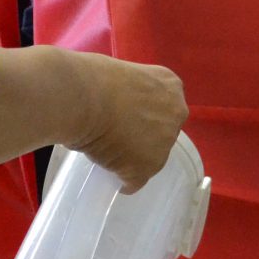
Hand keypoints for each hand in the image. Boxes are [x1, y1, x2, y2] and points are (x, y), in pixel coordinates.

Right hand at [61, 51, 188, 192]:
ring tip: (109, 156)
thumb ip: (129, 93)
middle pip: (162, 132)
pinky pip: (135, 180)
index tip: (130, 118)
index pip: (164, 106)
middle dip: (145, 137)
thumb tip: (115, 108)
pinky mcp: (145, 168)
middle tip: (119, 136)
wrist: (83, 98)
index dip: (146, 114)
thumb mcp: (121, 76)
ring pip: (150, 158)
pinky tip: (115, 180)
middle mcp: (175, 114)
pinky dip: (125, 182)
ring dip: (135, 159)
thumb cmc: (92, 78)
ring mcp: (163, 143)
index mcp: (170, 86)